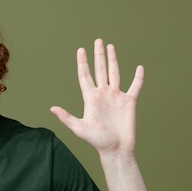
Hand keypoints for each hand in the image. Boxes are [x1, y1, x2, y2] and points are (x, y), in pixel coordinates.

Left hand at [50, 39, 143, 155]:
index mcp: (90, 98)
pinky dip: (138, 78)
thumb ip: (66, 118)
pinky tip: (139, 67)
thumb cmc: (97, 141)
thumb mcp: (79, 128)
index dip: (83, 63)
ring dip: (113, 60)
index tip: (80, 50)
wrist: (116, 149)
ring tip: (111, 46)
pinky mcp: (129, 102)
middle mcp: (103, 94)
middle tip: (98, 41)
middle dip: (98, 55)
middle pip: (100, 70)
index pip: (85, 76)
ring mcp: (116, 97)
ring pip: (115, 73)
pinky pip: (135, 86)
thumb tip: (52, 109)